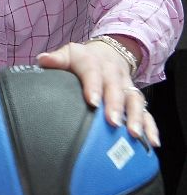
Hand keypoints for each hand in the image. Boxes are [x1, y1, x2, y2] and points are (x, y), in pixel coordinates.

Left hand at [37, 41, 158, 145]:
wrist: (107, 53)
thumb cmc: (82, 59)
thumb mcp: (69, 54)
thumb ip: (56, 59)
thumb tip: (43, 60)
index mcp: (93, 61)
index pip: (93, 72)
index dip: (93, 86)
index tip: (92, 101)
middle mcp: (113, 73)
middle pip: (116, 89)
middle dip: (116, 106)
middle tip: (113, 122)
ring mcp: (126, 85)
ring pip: (134, 100)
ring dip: (136, 117)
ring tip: (134, 134)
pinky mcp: (135, 97)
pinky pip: (146, 111)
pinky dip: (150, 126)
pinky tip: (151, 141)